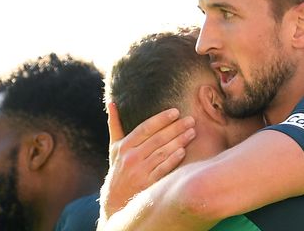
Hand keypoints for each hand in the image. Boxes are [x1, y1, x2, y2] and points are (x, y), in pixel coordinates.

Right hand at [99, 102, 195, 217]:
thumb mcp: (114, 147)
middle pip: (157, 139)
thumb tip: (111, 102)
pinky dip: (173, 160)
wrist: (115, 201)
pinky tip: (183, 151)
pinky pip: (162, 169)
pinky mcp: (147, 184)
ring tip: (192, 132)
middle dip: (175, 128)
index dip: (161, 119)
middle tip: (191, 120)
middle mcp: (130, 157)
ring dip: (178, 141)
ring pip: (162, 153)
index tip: (175, 111)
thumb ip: (114, 125)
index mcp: (124, 146)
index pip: (145, 128)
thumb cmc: (118, 169)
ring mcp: (139, 171)